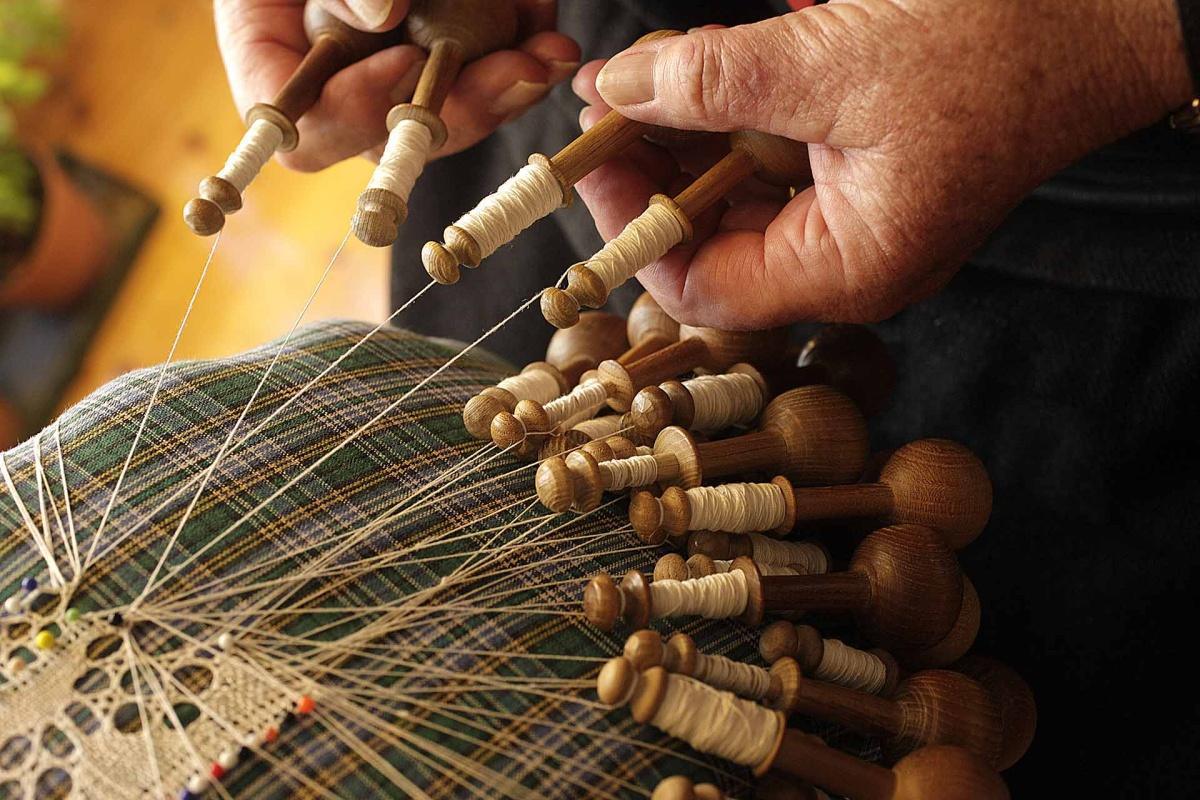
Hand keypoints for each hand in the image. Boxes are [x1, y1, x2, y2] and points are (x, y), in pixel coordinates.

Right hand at [215, 0, 579, 171]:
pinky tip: (544, 24)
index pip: (303, 129)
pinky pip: (487, 81)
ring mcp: (397, 88)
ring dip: (509, 87)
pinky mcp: (448, 71)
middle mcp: (340, 95)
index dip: (355, 111)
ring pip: (456, 116)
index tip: (405, 63)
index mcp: (275, 67)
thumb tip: (382, 13)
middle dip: (465, 107)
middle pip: (397, 137)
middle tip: (517, 69)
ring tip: (550, 51)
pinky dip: (521, 51)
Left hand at [574, 0, 1192, 327]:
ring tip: (643, 82)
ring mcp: (860, 223)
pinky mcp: (867, 180)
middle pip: (714, 245)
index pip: (701, 286)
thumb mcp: (831, 63)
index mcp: (848, 268)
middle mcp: (850, 263)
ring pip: (740, 203)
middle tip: (607, 106)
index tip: (594, 156)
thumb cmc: (997, 49)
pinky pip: (777, 171)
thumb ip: (712, 81)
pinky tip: (701, 81)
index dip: (635, 226)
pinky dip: (733, 130)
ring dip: (686, 144)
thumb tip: (619, 87)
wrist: (1100, 20)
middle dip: (652, 174)